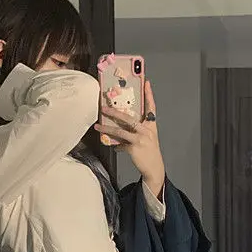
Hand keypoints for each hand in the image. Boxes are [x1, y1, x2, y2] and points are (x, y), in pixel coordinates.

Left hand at [94, 80, 164, 196]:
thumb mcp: (146, 139)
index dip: (149, 94)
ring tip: (98, 126)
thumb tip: (121, 131)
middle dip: (114, 112)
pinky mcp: (134, 147)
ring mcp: (141, 138)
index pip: (151, 107)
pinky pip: (121, 144)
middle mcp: (147, 130)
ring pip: (121, 130)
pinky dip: (115, 145)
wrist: (154, 168)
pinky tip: (112, 146)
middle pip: (129, 117)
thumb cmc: (149, 152)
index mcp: (151, 125)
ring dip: (107, 127)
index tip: (146, 82)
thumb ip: (136, 132)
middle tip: (104, 107)